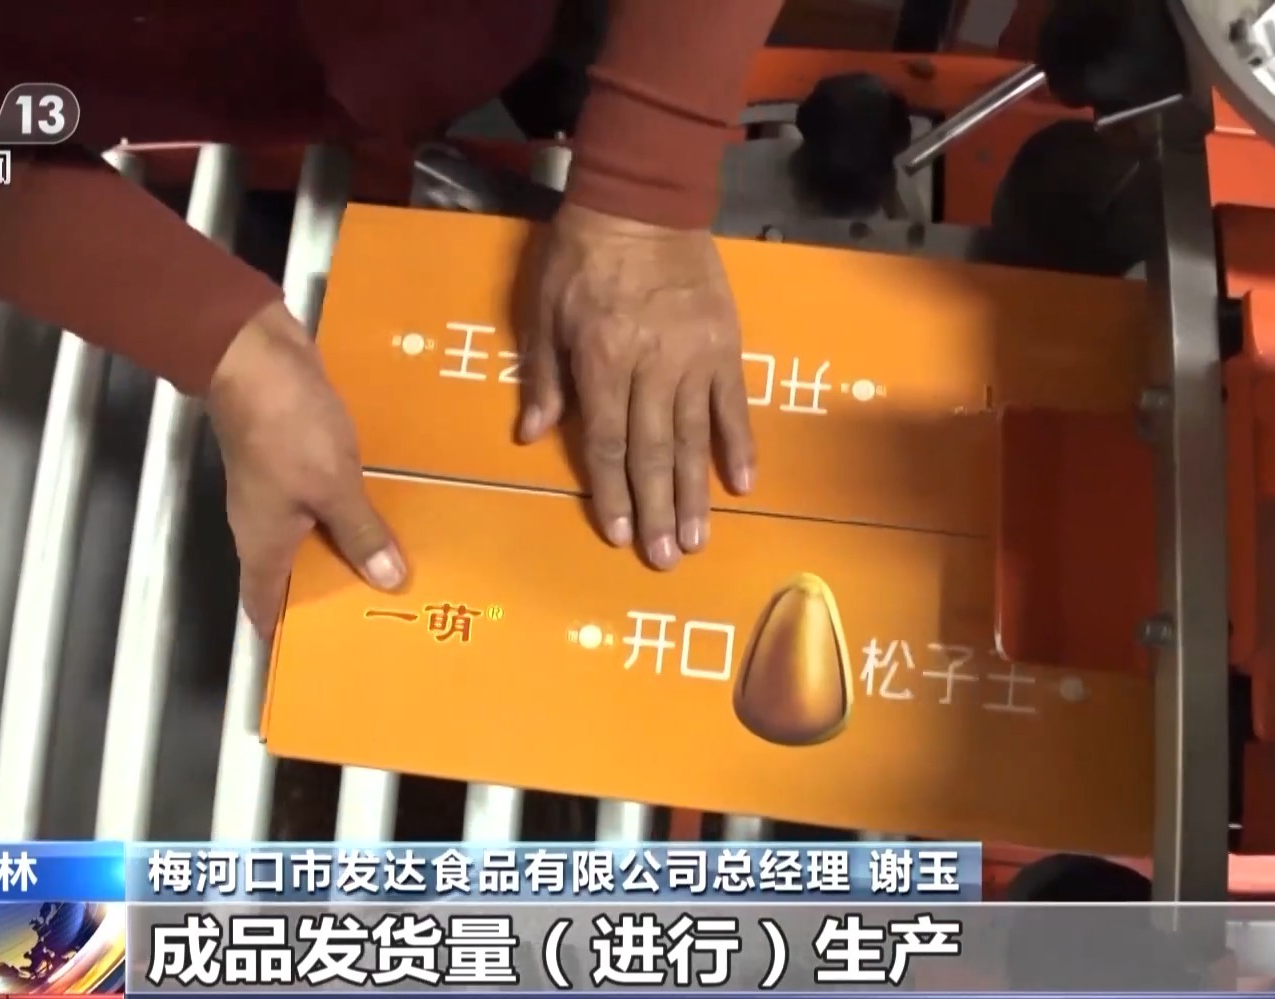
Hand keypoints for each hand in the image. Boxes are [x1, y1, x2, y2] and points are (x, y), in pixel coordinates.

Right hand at [207, 302, 406, 636]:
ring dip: (345, 550)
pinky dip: (347, 510)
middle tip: (380, 616)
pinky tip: (384, 510)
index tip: (311, 663)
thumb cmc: (288, 429)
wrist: (255, 353)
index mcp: (263, 544)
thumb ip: (361, 533)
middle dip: (331, 594)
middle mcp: (262, 523)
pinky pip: (322, 497)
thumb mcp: (333, 488)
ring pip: (311, 534)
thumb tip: (389, 582)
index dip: (283, 635)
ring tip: (394, 568)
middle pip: (293, 573)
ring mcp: (276, 487)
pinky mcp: (292, 455)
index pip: (264, 606)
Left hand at [517, 203, 755, 569]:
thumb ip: (543, 375)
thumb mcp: (541, 309)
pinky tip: (742, 484)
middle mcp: (652, 367)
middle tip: (663, 559)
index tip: (617, 535)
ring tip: (697, 539)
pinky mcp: (726, 344)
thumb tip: (532, 435)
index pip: (607, 442)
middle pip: (653, 452)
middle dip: (656, 510)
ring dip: (695, 493)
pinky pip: (734, 404)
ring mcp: (695, 358)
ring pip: (693, 438)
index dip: (611, 492)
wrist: (644, 200)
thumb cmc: (581, 254)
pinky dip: (739, 445)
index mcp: (602, 360)